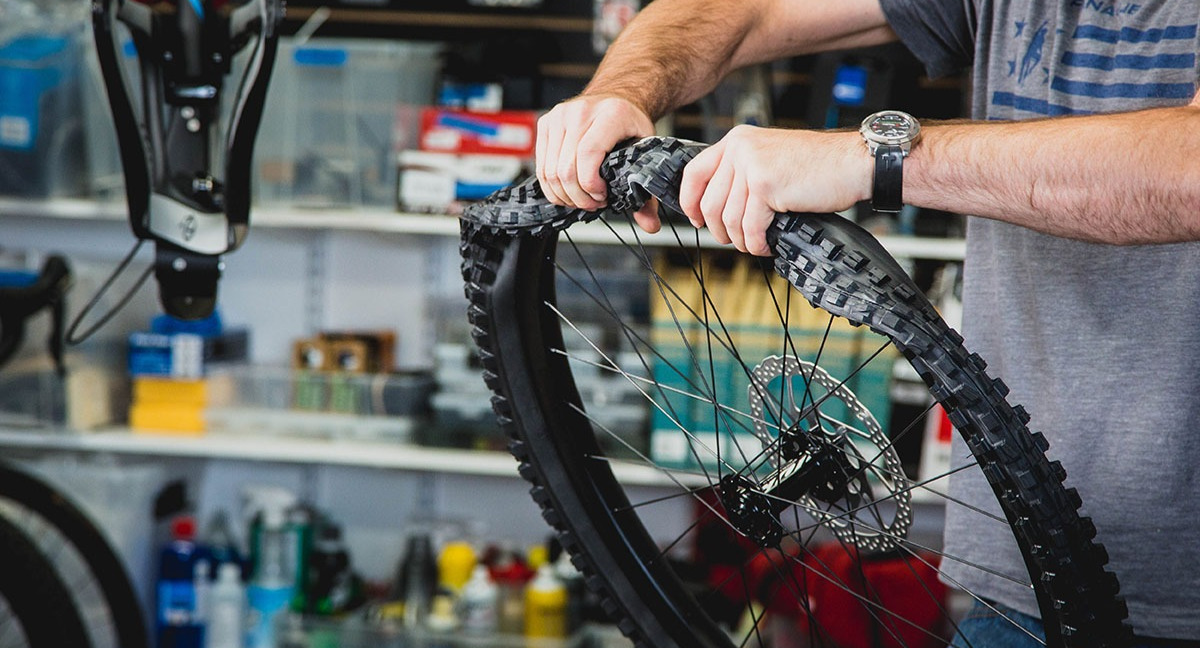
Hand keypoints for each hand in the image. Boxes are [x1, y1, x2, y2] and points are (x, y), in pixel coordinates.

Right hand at [536, 95, 659, 231]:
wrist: (615, 97)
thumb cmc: (629, 123)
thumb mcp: (645, 150)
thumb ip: (646, 189)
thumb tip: (650, 225)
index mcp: (610, 114)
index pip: (588, 154)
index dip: (590, 184)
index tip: (603, 197)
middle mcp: (581, 112)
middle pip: (566, 167)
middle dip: (578, 196)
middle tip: (594, 204)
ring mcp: (559, 116)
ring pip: (549, 170)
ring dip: (563, 195)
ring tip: (581, 199)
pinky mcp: (545, 123)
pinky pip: (541, 165)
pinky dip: (551, 186)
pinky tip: (568, 191)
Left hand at [679, 125, 872, 255]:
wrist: (853, 162)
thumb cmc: (819, 165)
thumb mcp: (770, 160)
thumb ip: (743, 174)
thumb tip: (719, 207)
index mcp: (737, 140)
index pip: (694, 172)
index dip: (690, 202)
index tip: (696, 220)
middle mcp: (739, 148)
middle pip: (709, 202)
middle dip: (720, 229)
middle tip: (734, 240)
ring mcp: (751, 165)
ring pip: (729, 219)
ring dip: (741, 240)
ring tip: (756, 243)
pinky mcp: (765, 184)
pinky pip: (749, 226)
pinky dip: (757, 242)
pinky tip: (767, 244)